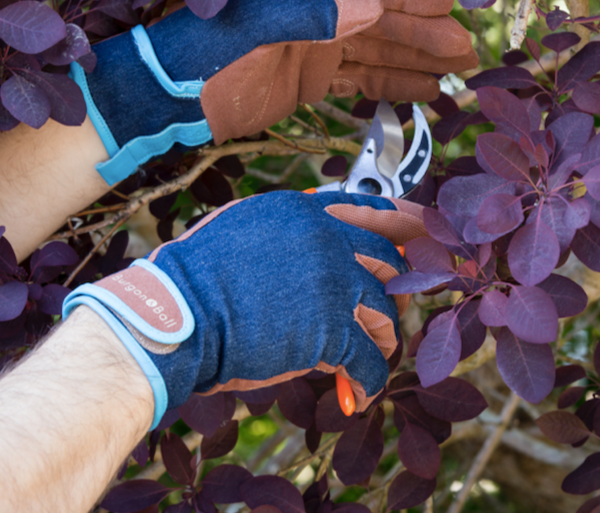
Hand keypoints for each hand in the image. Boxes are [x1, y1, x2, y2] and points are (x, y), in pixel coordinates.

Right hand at [62, 191, 426, 425]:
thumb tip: (315, 235)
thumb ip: (286, 229)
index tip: (430, 233)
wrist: (173, 316)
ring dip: (381, 341)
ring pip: (386, 313)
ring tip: (364, 361)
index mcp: (303, 210)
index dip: (409, 223)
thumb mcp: (242, 228)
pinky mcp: (330, 330)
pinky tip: (353, 395)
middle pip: (390, 263)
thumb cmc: (194, 276)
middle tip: (392, 312)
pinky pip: (368, 360)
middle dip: (399, 291)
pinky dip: (366, 382)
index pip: (372, 210)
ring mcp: (331, 283)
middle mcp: (325, 239)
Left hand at [73, 0, 477, 183]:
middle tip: (466, 54)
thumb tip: (375, 6)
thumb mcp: (250, 33)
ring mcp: (312, 48)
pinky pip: (358, 81)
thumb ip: (310, 17)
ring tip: (455, 76)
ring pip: (375, 52)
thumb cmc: (198, 60)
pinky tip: (418, 93)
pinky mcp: (308, 81)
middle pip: (380, 20)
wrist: (165, 103)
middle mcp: (313, 12)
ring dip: (414, 63)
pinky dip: (388, 87)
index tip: (453, 8)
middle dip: (423, 36)